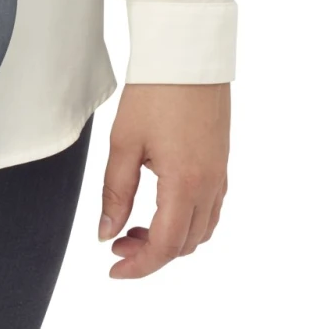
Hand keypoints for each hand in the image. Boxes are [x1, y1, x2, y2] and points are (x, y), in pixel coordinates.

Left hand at [99, 83, 229, 278]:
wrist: (188, 58)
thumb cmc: (154, 95)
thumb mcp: (123, 147)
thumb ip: (115, 194)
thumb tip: (107, 233)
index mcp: (184, 183)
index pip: (166, 245)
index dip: (140, 265)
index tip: (113, 270)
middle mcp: (210, 184)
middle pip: (186, 244)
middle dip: (151, 254)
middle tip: (116, 246)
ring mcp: (220, 174)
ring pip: (202, 229)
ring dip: (170, 240)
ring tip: (133, 230)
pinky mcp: (221, 164)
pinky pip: (210, 209)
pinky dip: (185, 222)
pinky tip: (157, 211)